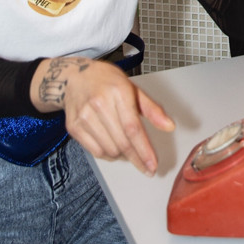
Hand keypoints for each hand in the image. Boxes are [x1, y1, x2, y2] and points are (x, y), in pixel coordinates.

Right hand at [31, 56, 172, 175]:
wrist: (75, 77)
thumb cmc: (107, 81)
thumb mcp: (133, 88)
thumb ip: (152, 109)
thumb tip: (169, 126)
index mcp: (118, 91)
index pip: (133, 128)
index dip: (144, 150)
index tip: (152, 165)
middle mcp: (99, 104)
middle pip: (122, 142)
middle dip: (137, 158)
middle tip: (146, 166)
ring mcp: (84, 116)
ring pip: (109, 150)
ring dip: (123, 156)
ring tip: (129, 151)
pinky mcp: (73, 127)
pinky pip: (95, 152)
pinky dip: (108, 155)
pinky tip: (115, 150)